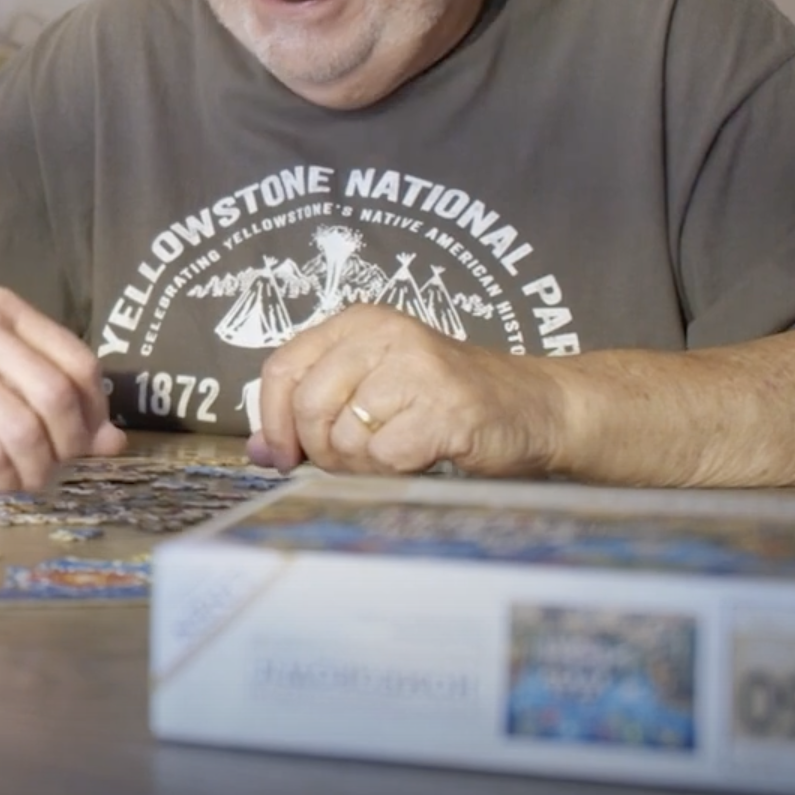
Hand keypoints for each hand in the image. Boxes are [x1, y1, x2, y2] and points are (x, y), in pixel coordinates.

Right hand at [0, 286, 127, 492]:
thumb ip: (34, 379)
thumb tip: (110, 441)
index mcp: (3, 308)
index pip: (80, 362)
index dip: (95, 411)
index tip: (86, 438)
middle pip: (60, 398)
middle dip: (70, 445)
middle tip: (57, 464)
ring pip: (26, 430)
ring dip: (37, 470)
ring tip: (27, 479)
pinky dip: (2, 477)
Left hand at [246, 304, 567, 476]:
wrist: (535, 407)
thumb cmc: (445, 402)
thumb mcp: (374, 390)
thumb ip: (315, 412)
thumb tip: (259, 451)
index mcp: (358, 323)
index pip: (281, 368)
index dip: (271, 420)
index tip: (282, 455)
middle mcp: (384, 335)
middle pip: (308, 406)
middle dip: (319, 450)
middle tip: (349, 462)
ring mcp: (417, 368)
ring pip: (345, 437)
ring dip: (359, 466)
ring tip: (392, 456)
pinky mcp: (445, 408)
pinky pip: (384, 457)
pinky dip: (392, 472)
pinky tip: (417, 459)